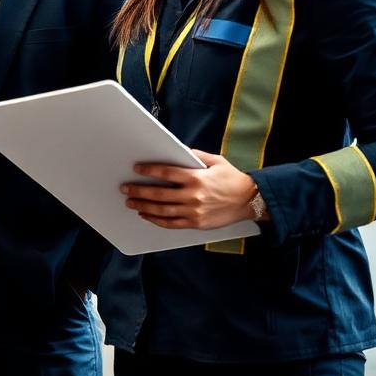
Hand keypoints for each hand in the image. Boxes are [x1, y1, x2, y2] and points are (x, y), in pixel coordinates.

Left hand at [123, 150, 258, 229]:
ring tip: (130, 202)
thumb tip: (178, 152)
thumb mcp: (216, 161)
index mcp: (197, 177)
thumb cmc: (232, 179)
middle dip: (139, 190)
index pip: (166, 172)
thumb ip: (195, 156)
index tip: (136, 168)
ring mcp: (194, 211)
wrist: (250, 200)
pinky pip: (172, 224)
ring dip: (143, 206)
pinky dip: (156, 220)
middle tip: (125, 188)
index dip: (149, 170)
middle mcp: (193, 195)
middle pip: (159, 193)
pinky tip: (146, 215)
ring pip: (162, 210)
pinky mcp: (197, 223)